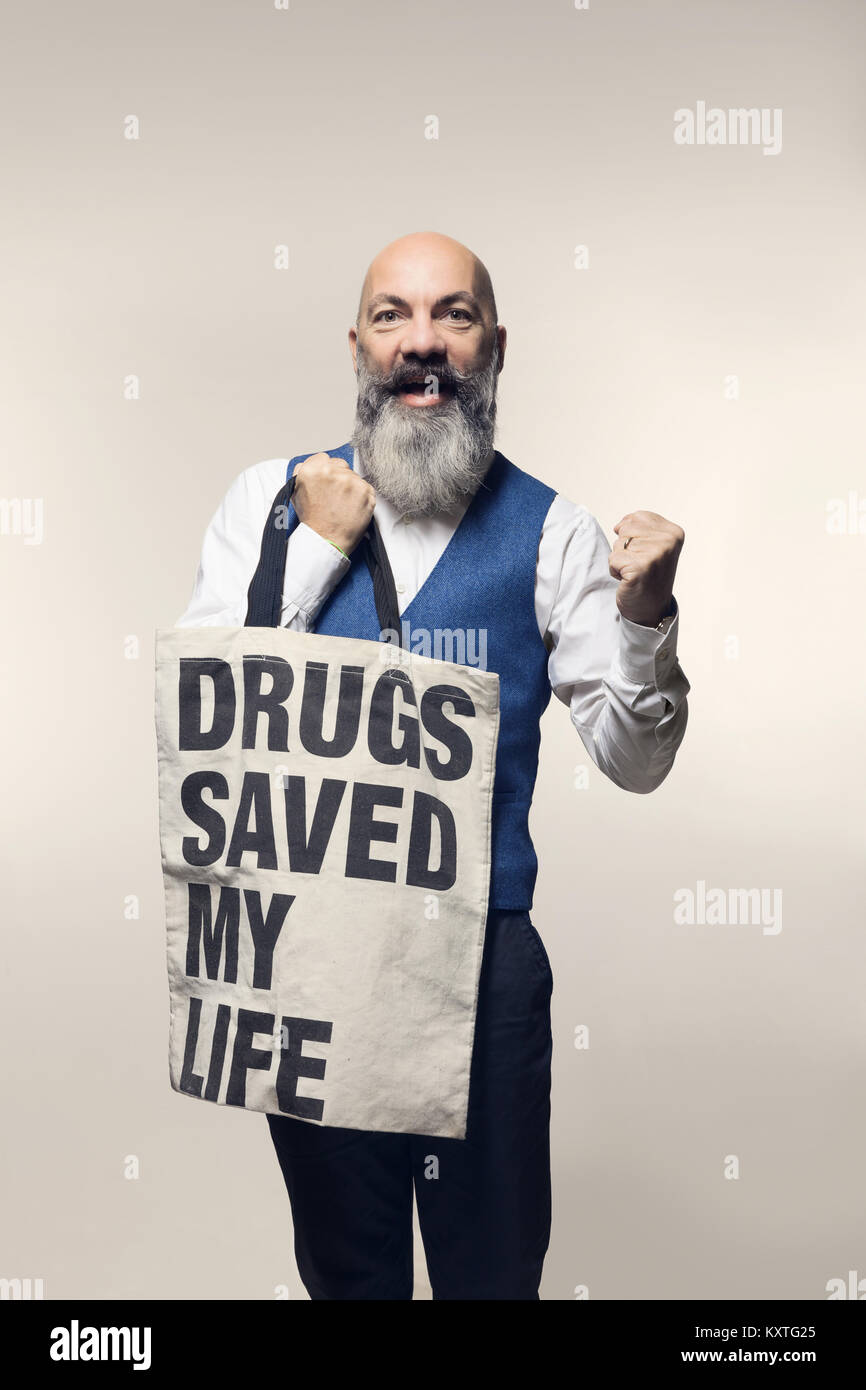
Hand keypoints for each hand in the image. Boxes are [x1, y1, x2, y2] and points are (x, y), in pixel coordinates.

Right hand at [292, 453, 375, 555]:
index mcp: (311, 470)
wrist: (326, 541)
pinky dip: (361, 496)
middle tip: (335, 496)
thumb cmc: (312, 521)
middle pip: (340, 465)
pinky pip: (365, 487)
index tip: (327, 482)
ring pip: (353, 476)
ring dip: (350, 487)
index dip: (325, 471)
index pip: (323, 458)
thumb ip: (303, 473)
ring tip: (342, 505)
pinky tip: (352, 508)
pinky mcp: (365, 490)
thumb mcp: (296, 493)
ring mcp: (350, 480)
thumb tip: (314, 464)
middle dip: (339, 478)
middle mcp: (331, 471)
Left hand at [609, 510, 683, 626]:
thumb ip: (639, 526)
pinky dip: (615, 571)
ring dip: (620, 560)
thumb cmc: (648, 576)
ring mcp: (655, 554)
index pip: (637, 517)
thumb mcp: (652, 545)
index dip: (633, 536)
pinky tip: (628, 579)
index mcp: (674, 532)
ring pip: (617, 544)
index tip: (646, 554)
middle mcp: (668, 541)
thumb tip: (618, 525)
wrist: (651, 609)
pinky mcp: (640, 568)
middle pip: (625, 529)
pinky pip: (613, 559)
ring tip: (635, 572)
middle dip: (625, 548)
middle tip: (639, 565)